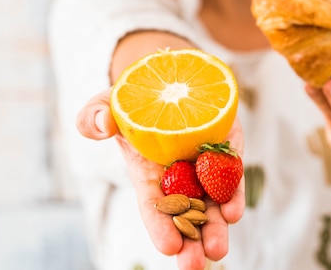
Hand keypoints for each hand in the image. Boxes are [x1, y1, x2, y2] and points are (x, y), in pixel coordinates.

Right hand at [76, 88, 244, 268]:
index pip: (153, 205)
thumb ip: (96, 116)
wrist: (172, 79)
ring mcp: (205, 164)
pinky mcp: (227, 148)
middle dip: (191, 241)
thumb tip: (100, 126)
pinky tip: (234, 211)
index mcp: (148, 172)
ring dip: (216, 226)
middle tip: (195, 265)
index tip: (168, 246)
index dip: (159, 226)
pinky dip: (233, 193)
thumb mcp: (108, 102)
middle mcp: (179, 174)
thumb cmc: (134, 97)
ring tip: (217, 249)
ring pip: (213, 202)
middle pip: (186, 214)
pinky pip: (232, 174)